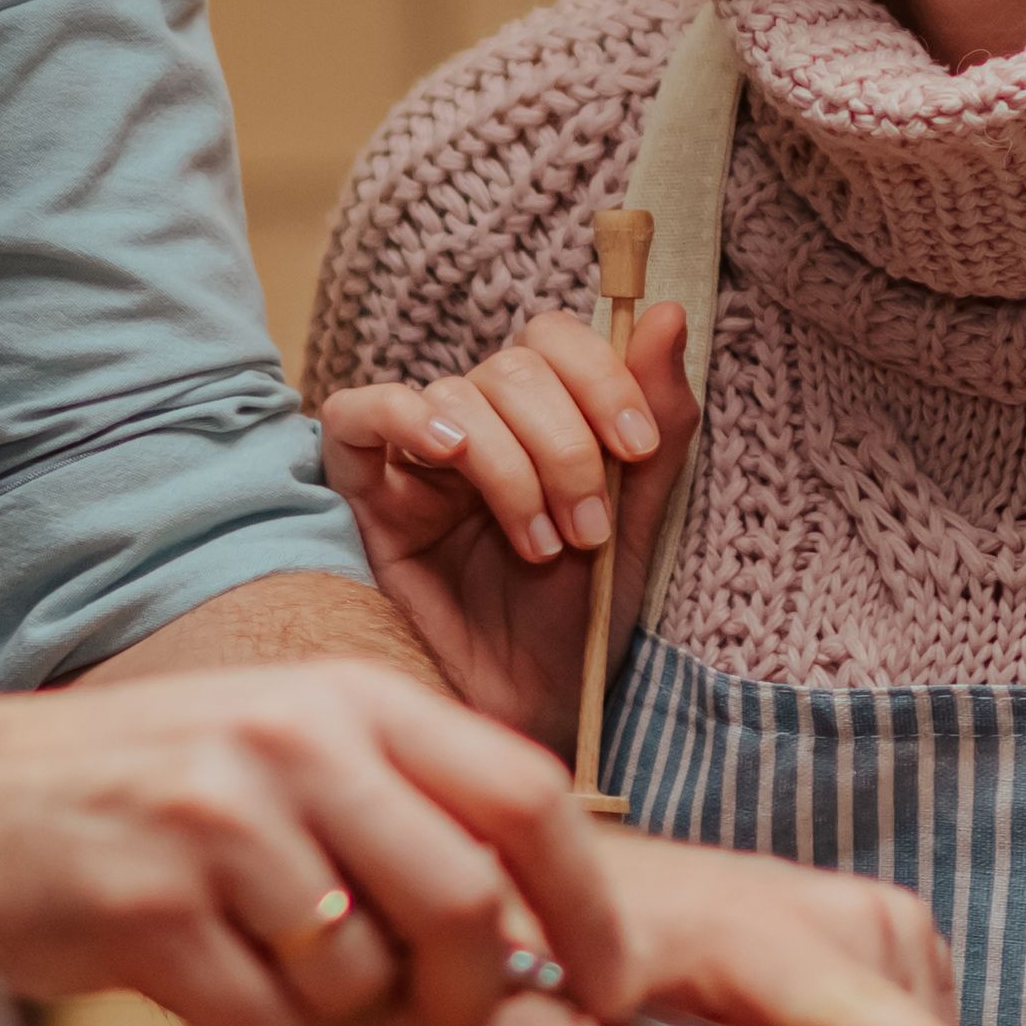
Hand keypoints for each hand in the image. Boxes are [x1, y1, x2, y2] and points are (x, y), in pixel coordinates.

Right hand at [0, 659, 633, 1025]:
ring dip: (331, 1015)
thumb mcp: (284, 757)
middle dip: (470, 993)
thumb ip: (404, 818)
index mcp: (348, 698)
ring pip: (359, 979)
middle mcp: (292, 740)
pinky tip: (191, 983)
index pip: (525, 791)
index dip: (587, 900)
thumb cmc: (140, 794)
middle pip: (464, 901)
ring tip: (261, 968)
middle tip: (436, 1024)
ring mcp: (218, 819)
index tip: (607, 981)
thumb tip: (532, 947)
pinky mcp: (148, 906)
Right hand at [320, 300, 693, 729]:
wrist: (525, 714)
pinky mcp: (362, 492)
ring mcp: (417, 457)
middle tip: (585, 529)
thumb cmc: (573, 627)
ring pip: (459, 394)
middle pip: (514, 367)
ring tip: (539, 546)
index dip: (601, 376)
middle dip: (565, 445)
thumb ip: (656, 421)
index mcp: (543, 423)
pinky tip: (450, 453)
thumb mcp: (635, 525)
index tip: (635, 450)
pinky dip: (404, 415)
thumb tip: (668, 312)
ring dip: (512, 468)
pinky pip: (356, 415)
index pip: (557, 342)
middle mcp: (479, 427)